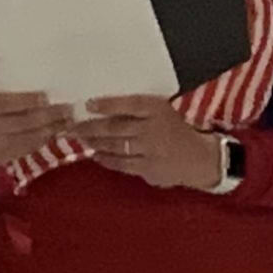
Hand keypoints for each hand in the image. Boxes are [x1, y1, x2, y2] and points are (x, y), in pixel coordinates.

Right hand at [0, 84, 72, 165]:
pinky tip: (57, 130)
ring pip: (32, 138)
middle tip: (71, 107)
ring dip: (54, 128)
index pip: (8, 103)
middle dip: (52, 115)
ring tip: (71, 118)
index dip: (31, 100)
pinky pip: (29, 148)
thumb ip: (4, 89)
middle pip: (26, 122)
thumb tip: (38, 77)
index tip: (50, 95)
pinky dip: (45, 138)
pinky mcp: (3, 159)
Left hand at [78, 93, 226, 190]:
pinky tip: (95, 155)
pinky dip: (106, 159)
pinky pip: (121, 163)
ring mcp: (149, 150)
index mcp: (157, 109)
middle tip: (71, 125)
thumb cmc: (177, 130)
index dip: (106, 104)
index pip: (128, 104)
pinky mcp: (148, 168)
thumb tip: (102, 107)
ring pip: (114, 145)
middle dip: (90, 127)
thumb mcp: (163, 112)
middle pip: (115, 127)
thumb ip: (139, 110)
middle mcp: (152, 128)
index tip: (88, 104)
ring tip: (80, 138)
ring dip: (94, 142)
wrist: (200, 158)